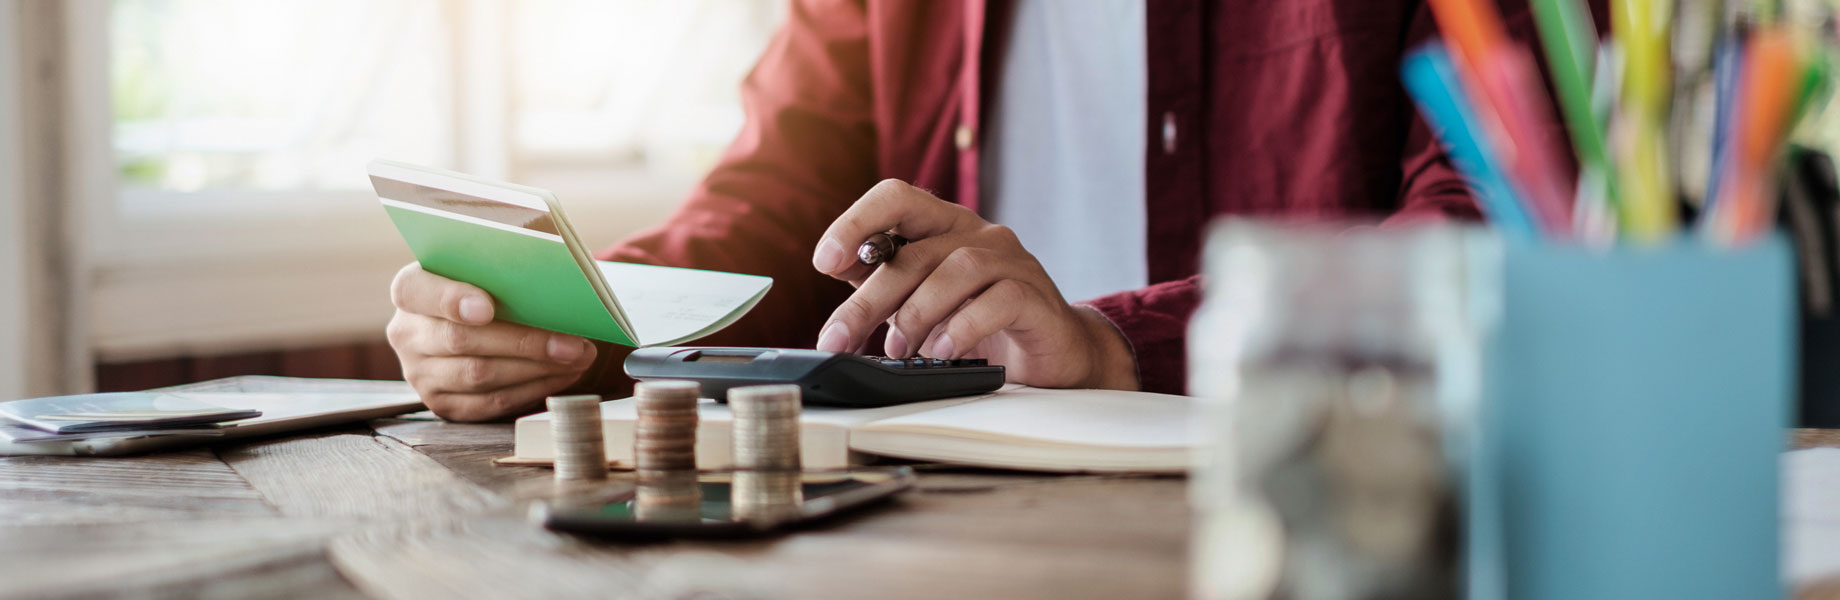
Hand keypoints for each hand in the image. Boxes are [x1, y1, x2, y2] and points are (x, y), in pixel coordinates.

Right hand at [386, 263, 599, 420]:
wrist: (468, 323)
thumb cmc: (486, 288)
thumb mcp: (483, 269)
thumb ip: (502, 270)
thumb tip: (553, 280)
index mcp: (410, 291)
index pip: (416, 291)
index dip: (451, 299)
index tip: (486, 308)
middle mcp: (407, 334)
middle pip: (461, 340)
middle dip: (524, 342)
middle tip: (572, 343)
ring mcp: (420, 373)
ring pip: (479, 375)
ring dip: (536, 369)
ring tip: (577, 357)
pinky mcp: (442, 404)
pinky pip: (489, 403)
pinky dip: (531, 389)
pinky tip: (561, 375)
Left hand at [810, 179, 1138, 389]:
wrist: (1053, 355)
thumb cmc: (983, 324)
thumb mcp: (924, 300)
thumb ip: (885, 283)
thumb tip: (835, 272)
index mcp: (944, 225)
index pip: (896, 197)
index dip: (856, 221)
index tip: (824, 261)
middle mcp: (978, 234)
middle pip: (914, 251)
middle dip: (868, 299)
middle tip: (838, 338)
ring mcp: (1011, 261)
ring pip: (955, 270)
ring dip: (915, 314)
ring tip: (899, 351)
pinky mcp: (1036, 296)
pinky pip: (997, 300)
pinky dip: (961, 328)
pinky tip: (943, 351)